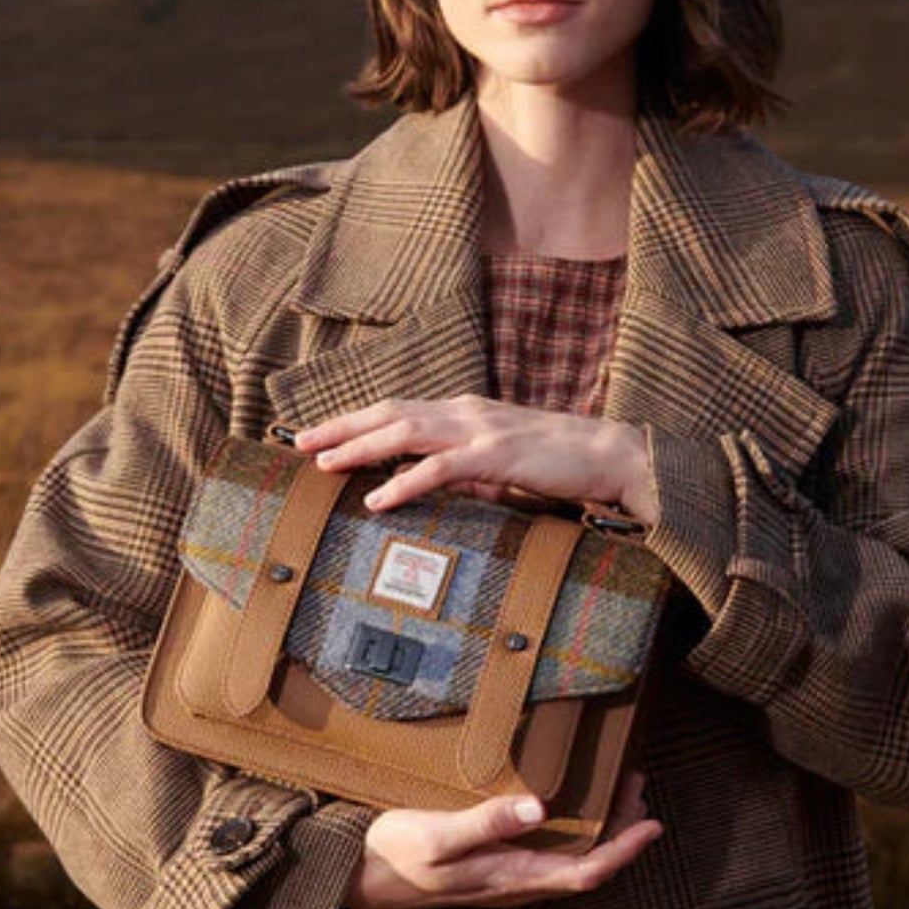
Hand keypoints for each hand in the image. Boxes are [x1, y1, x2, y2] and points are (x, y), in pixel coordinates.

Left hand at [289, 394, 656, 522]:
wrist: (610, 456)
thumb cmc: (557, 462)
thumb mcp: (499, 462)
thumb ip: (462, 469)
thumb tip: (428, 486)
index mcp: (463, 411)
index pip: (397, 409)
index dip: (354, 420)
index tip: (317, 434)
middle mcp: (465, 412)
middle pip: (390, 413)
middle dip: (341, 426)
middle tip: (299, 442)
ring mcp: (480, 430)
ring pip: (406, 432)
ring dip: (360, 446)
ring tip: (323, 463)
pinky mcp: (498, 455)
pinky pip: (441, 468)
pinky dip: (405, 483)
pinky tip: (378, 499)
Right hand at [344, 767, 661, 908]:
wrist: (357, 880)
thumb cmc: (395, 854)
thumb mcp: (438, 834)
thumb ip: (488, 822)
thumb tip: (541, 809)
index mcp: (510, 877)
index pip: (587, 871)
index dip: (625, 849)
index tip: (653, 823)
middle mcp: (514, 885)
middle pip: (586, 867)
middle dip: (620, 834)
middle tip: (638, 789)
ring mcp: (503, 881)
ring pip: (568, 863)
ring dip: (599, 833)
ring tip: (616, 795)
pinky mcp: (490, 871)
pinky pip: (547, 858)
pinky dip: (571, 835)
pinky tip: (565, 812)